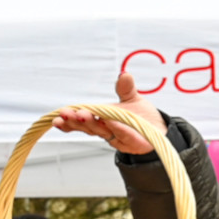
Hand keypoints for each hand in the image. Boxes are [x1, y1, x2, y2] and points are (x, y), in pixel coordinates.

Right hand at [50, 73, 164, 154]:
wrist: (159, 130)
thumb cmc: (141, 116)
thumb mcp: (132, 98)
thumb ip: (126, 88)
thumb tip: (124, 74)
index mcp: (101, 119)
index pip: (81, 120)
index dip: (70, 119)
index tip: (60, 115)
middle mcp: (106, 129)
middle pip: (88, 127)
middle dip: (76, 121)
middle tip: (67, 115)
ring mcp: (118, 137)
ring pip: (102, 132)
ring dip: (92, 124)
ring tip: (84, 116)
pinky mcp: (132, 143)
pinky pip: (124, 136)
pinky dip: (117, 129)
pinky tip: (111, 123)